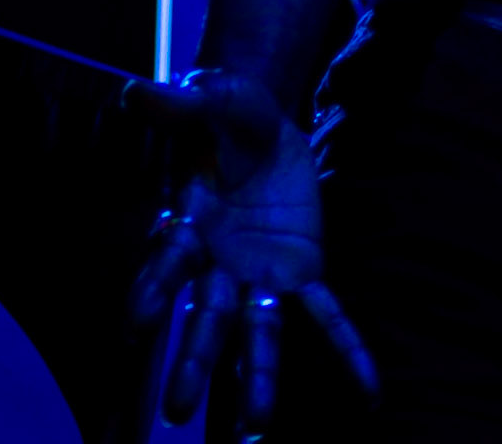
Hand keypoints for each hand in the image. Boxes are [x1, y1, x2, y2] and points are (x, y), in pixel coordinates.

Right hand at [124, 69, 377, 435]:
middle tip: (178, 409)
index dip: (149, 290)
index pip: (166, 263)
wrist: (260, 124)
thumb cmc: (225, 115)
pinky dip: (348, 353)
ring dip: (256, 378)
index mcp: (189, 225)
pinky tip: (369, 394)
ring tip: (253, 432)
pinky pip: (327, 317)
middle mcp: (218, 266)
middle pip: (204, 317)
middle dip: (193, 360)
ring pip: (258, 332)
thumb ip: (177, 104)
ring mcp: (260, 276)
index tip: (134, 324)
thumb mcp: (210, 99)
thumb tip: (132, 90)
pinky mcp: (302, 273)